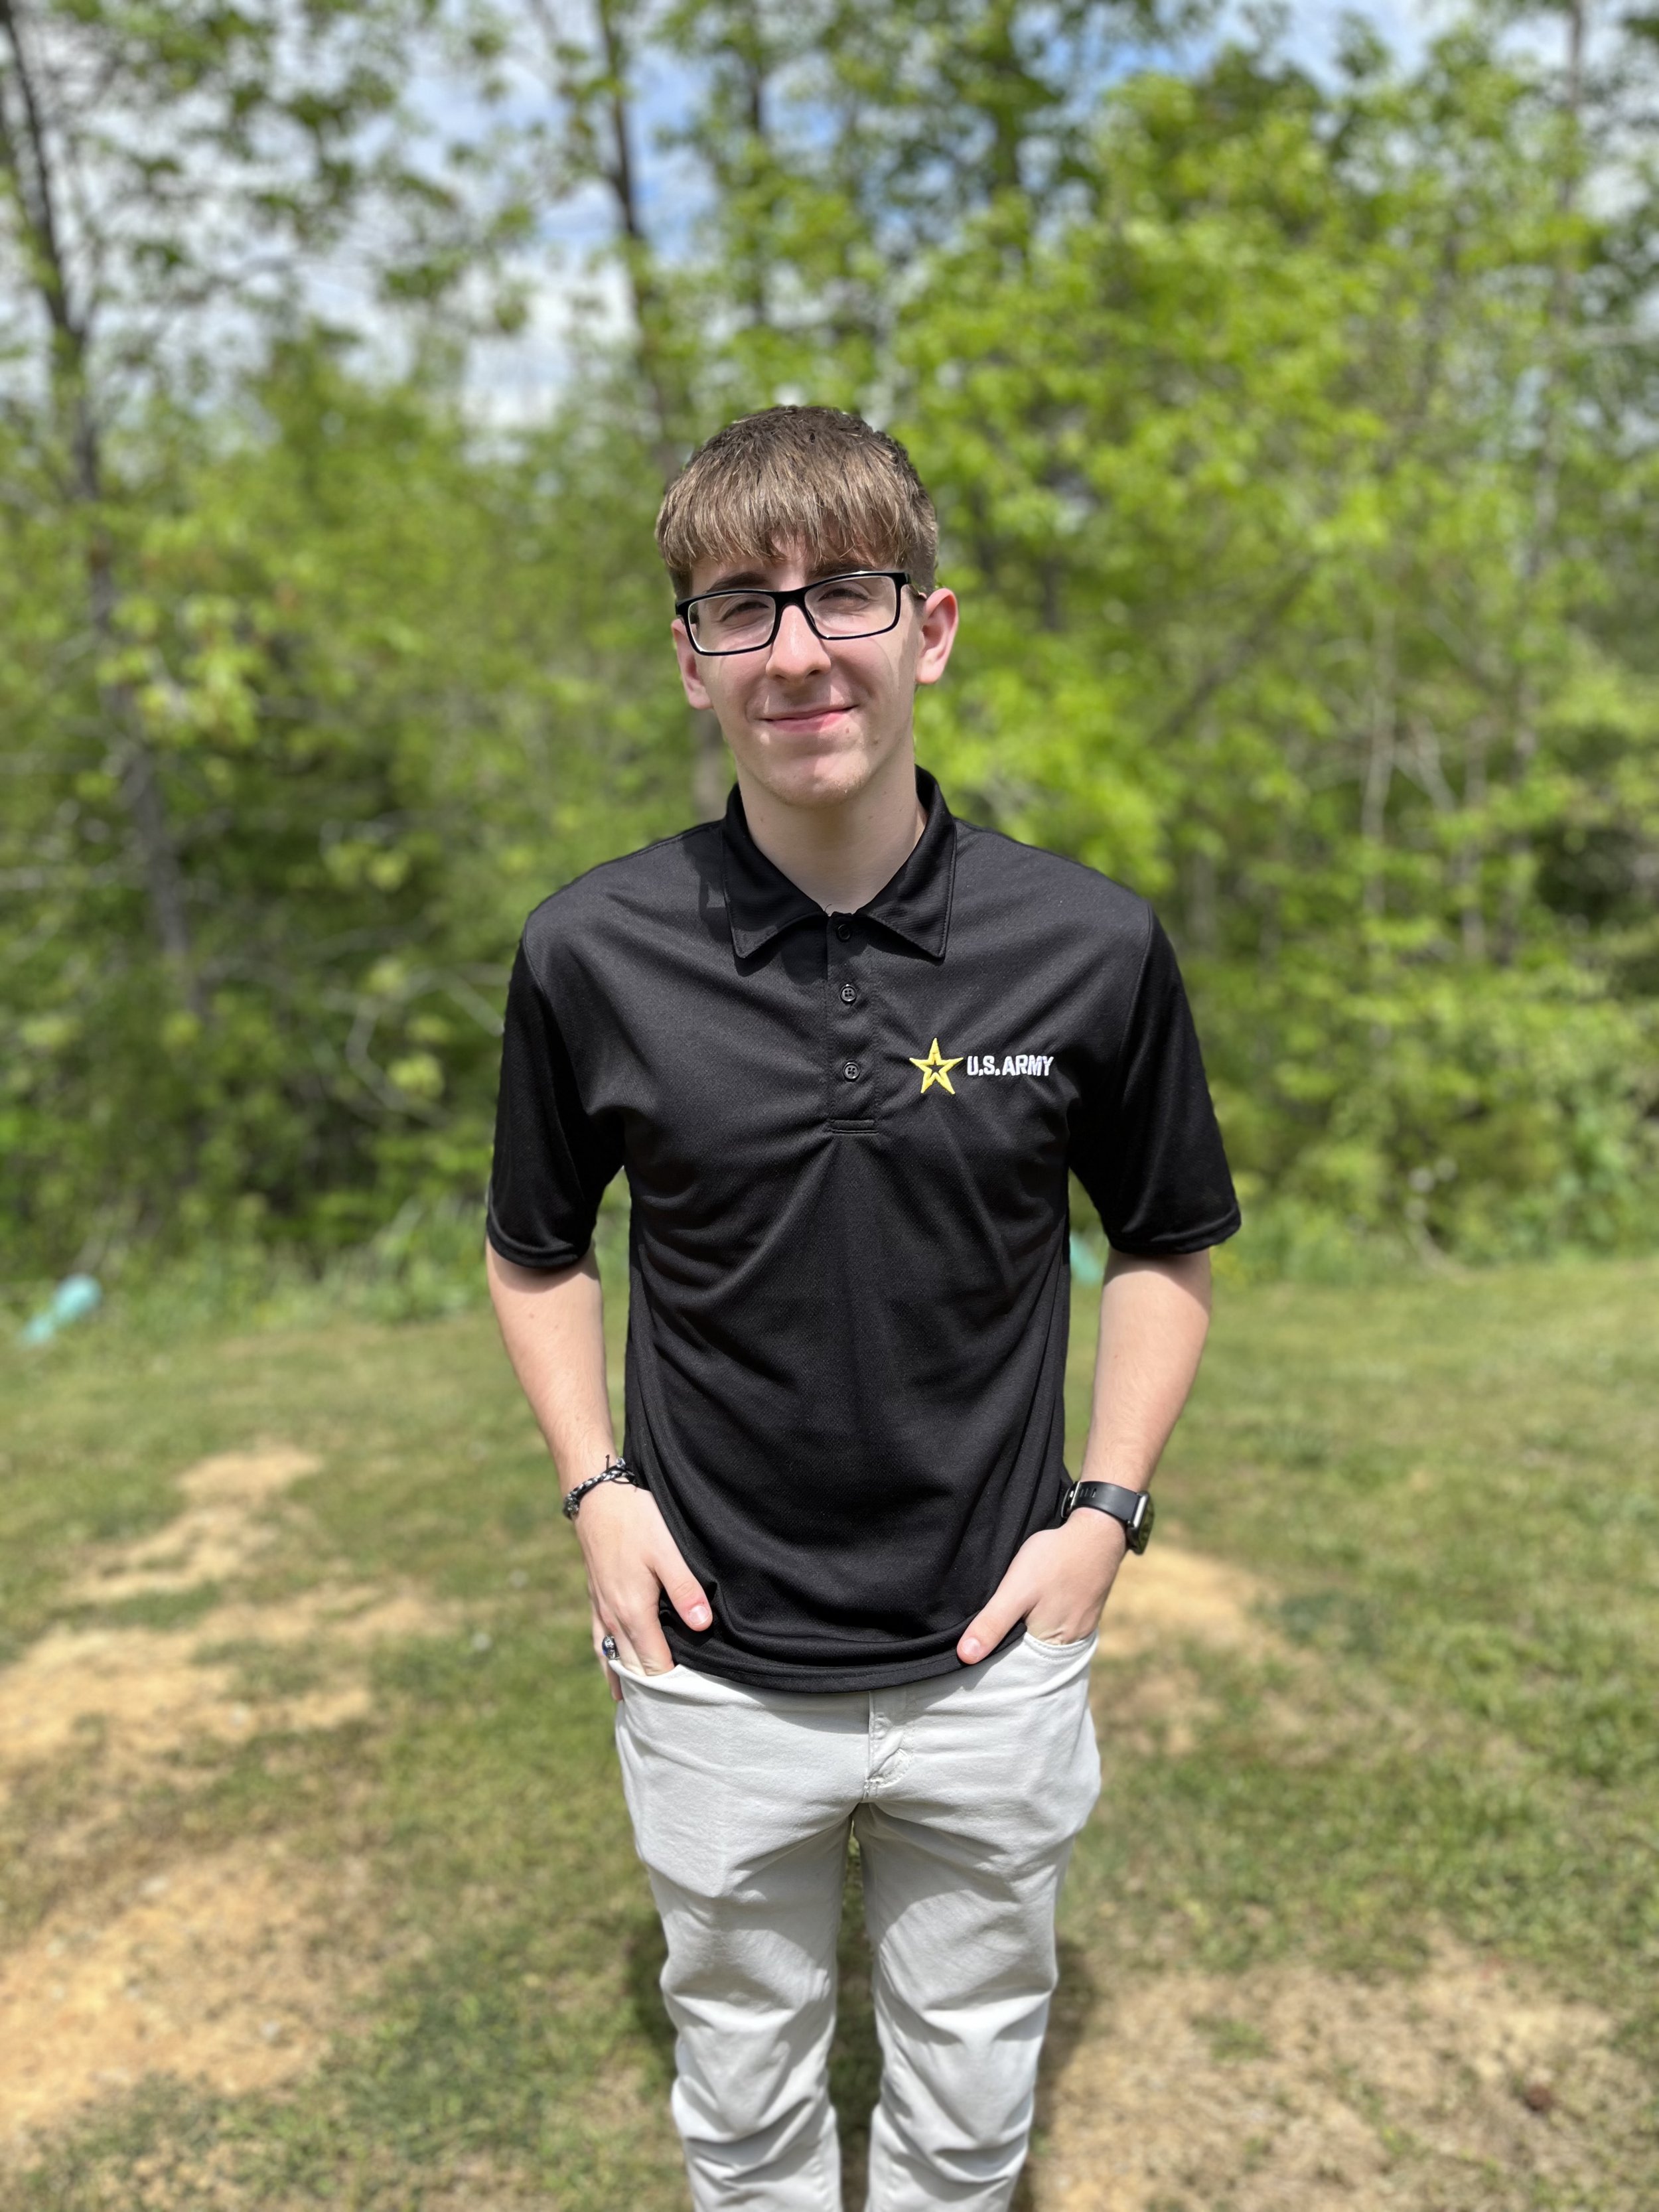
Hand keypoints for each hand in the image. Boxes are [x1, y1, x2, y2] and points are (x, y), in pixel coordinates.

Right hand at [575, 1482, 710, 1699]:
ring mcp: (601, 1609)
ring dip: (627, 1680)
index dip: (672, 1685)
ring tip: (640, 1707)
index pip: (654, 1665)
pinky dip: (608, 1661)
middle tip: (672, 1715)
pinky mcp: (595, 1597)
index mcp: (634, 1612)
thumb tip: (703, 1627)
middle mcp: (614, 1618)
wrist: (596, 1497)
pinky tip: (612, 1668)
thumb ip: (686, 1590)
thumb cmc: (636, 1520)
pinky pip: (600, 1641)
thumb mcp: (667, 1551)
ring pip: (613, 1657)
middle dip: (651, 1690)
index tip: (690, 1704)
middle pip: (632, 1667)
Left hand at [956, 1510, 1128, 1663]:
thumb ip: (992, 1623)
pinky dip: (1043, 1618)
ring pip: (1043, 1638)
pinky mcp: (1085, 1613)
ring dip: (1027, 1629)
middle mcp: (1068, 1645)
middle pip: (1029, 1652)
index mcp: (1049, 1646)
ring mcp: (1080, 1629)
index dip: (994, 1655)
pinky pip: (1058, 1624)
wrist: (1097, 1533)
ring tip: (1012, 1611)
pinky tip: (1036, 1602)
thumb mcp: (1016, 1590)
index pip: (1014, 1664)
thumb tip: (965, 1657)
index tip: (975, 1644)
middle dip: (1010, 1641)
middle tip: (990, 1622)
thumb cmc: (1055, 1559)